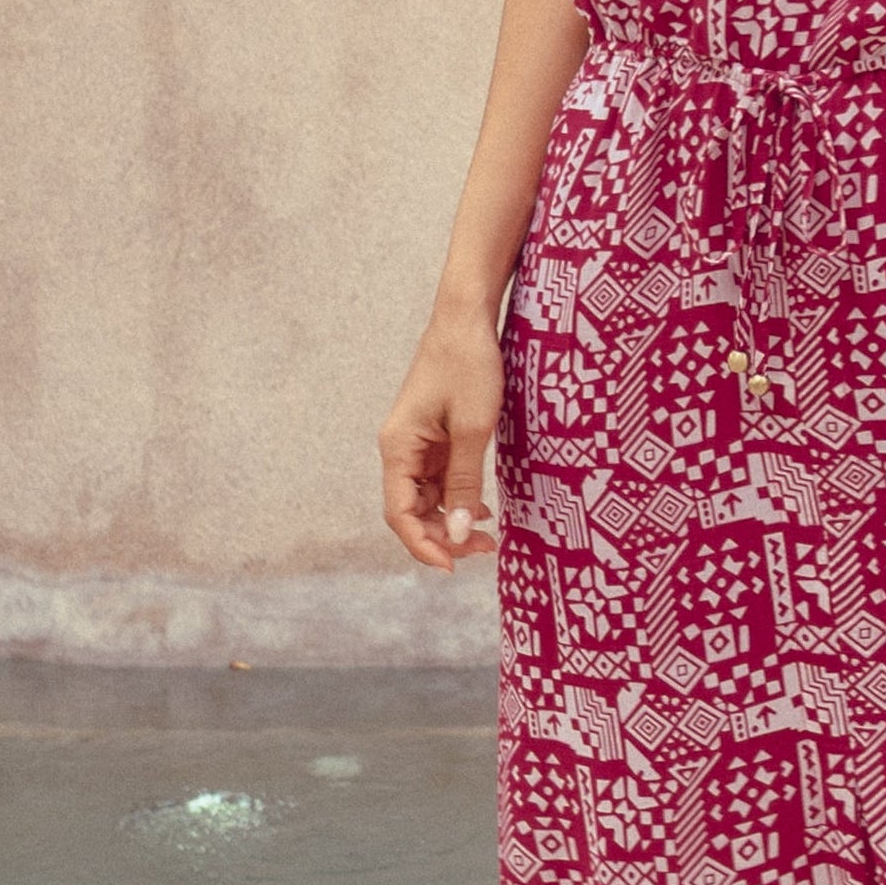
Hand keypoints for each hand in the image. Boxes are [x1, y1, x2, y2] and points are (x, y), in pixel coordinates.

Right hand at [379, 308, 503, 570]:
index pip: (399, 514)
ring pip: (426, 498)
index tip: (454, 566)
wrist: (468, 318)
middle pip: (411, 511)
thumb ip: (463, 482)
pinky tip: (480, 508)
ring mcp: (417, 443)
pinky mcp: (434, 436)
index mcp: (398, 448)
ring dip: (451, 520)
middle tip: (485, 549)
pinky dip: (457, 497)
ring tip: (487, 536)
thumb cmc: (469, 366)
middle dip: (443, 536)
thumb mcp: (474, 430)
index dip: (423, 545)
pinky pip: (439, 479)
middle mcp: (400, 449)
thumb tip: (456, 532)